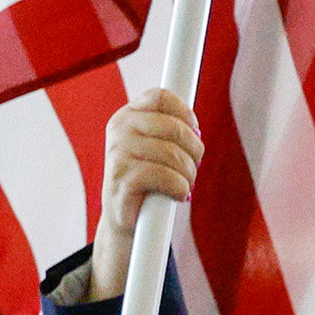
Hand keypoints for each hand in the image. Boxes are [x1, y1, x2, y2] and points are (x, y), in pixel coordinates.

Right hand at [95, 89, 204, 272]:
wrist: (123, 217)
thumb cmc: (145, 181)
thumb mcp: (153, 148)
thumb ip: (168, 130)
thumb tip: (195, 127)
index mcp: (126, 117)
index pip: (161, 97)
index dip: (185, 113)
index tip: (195, 131)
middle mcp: (120, 130)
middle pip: (173, 126)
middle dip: (194, 149)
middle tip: (195, 165)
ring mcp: (119, 154)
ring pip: (173, 154)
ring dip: (188, 173)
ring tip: (186, 184)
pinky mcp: (123, 180)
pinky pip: (166, 177)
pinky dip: (180, 188)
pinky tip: (179, 195)